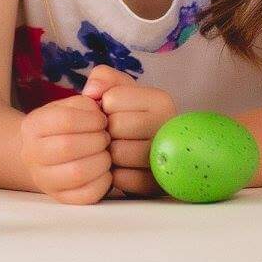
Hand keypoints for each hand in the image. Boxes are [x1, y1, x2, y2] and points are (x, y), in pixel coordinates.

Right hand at [19, 92, 110, 203]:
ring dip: (101, 161)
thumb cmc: (73, 125)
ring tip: (106, 154)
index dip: (91, 119)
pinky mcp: (61, 198)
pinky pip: (85, 195)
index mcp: (32, 125)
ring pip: (77, 173)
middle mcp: (31, 153)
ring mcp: (43, 179)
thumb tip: (98, 99)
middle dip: (97, 141)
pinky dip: (103, 183)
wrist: (51, 152)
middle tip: (106, 138)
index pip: (64, 120)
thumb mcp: (75, 103)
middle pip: (68, 147)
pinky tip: (104, 171)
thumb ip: (91, 93)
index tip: (102, 120)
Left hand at [81, 66, 175, 196]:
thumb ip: (103, 78)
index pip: (112, 99)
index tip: (111, 113)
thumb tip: (92, 93)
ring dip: (109, 154)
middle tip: (112, 134)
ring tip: (116, 150)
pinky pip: (123, 178)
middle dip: (106, 131)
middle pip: (116, 127)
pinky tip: (121, 168)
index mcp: (161, 100)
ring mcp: (167, 158)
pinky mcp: (157, 184)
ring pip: (119, 153)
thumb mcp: (117, 88)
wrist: (139, 153)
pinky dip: (115, 174)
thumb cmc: (126, 117)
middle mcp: (169, 127)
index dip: (103, 107)